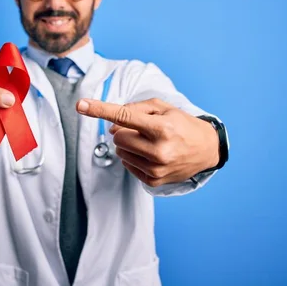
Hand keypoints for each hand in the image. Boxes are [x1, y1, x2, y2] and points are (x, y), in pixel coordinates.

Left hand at [76, 98, 218, 186]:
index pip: (123, 116)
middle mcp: (159, 150)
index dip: (99, 110)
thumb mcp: (163, 107)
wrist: (206, 149)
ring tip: (148, 142)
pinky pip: (127, 165)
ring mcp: (156, 168)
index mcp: (162, 127)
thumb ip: (134, 109)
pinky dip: (133, 157)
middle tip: (142, 129)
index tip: (80, 104)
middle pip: (118, 136)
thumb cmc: (182, 124)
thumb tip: (111, 125)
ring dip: (128, 144)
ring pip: (120, 152)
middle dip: (123, 130)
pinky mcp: (154, 181)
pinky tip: (149, 154)